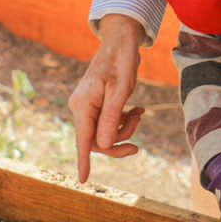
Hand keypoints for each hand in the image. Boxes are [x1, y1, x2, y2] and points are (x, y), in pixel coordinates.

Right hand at [69, 14, 146, 181]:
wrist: (121, 41)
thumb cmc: (121, 62)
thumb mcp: (121, 91)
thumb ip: (111, 119)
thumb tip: (103, 146)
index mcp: (82, 105)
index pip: (83, 140)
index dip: (84, 161)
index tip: (83, 180)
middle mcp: (81, 107)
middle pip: (97, 140)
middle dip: (119, 138)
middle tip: (138, 127)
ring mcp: (87, 106)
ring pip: (105, 132)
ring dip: (124, 127)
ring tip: (139, 113)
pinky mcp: (96, 104)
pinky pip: (108, 122)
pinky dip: (123, 120)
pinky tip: (136, 110)